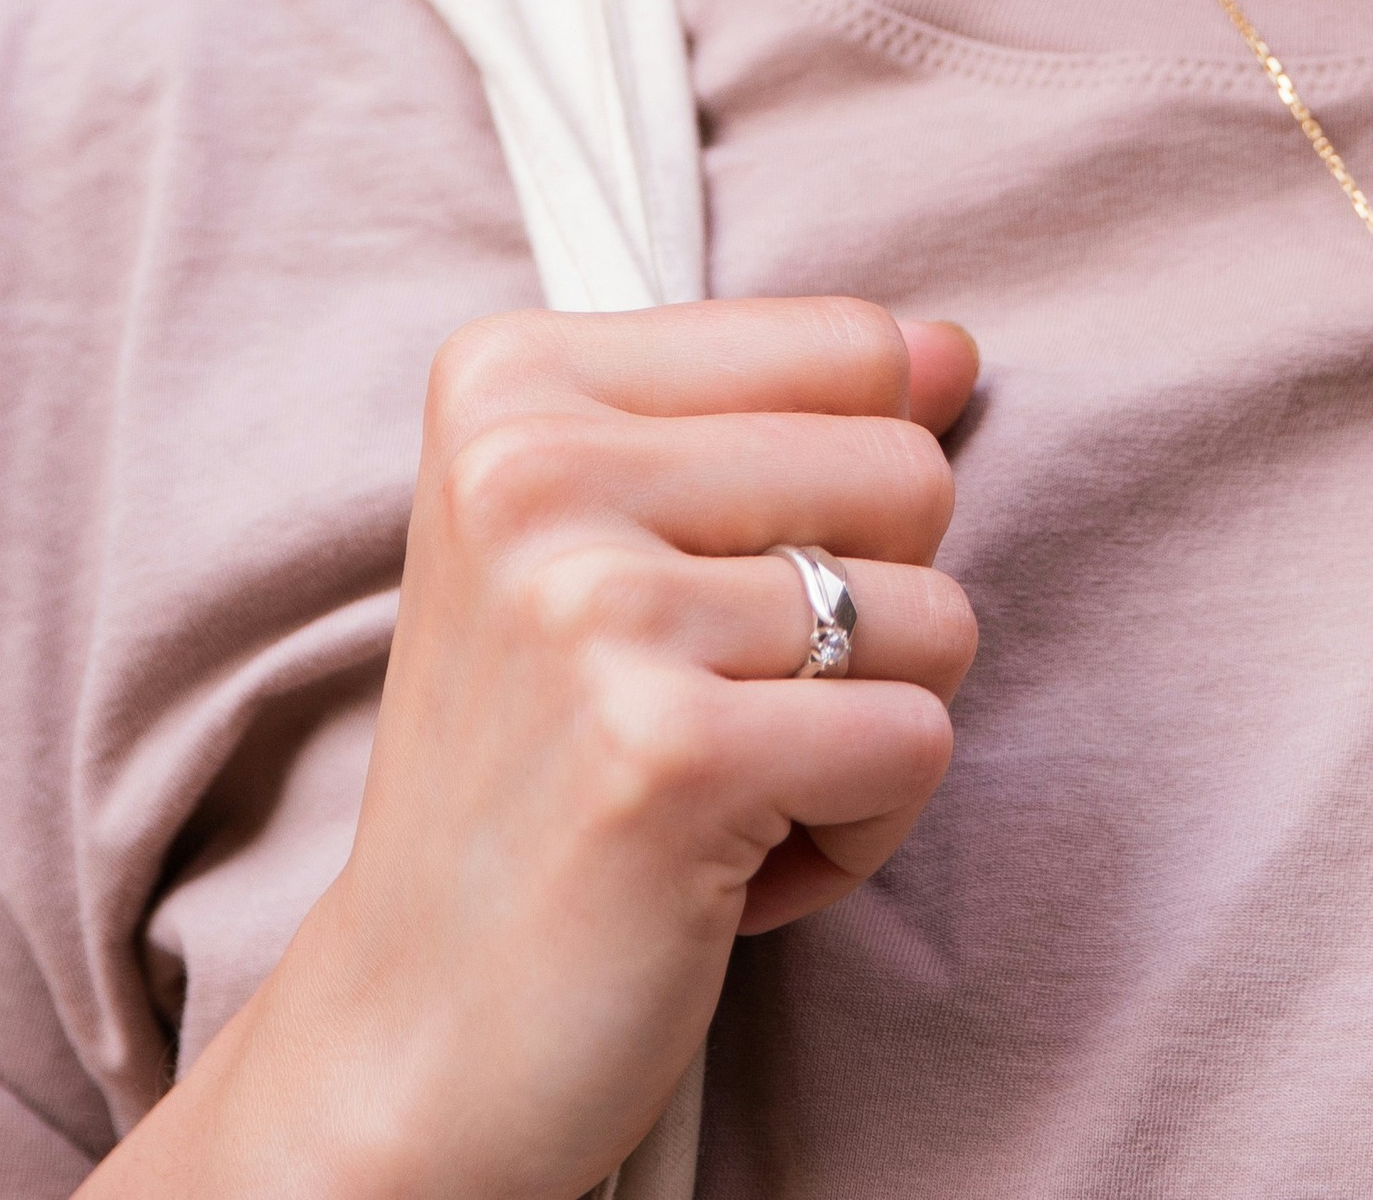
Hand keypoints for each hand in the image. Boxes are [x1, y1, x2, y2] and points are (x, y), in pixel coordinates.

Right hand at [99, 297, 980, 1199]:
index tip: (707, 596)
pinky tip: (732, 869)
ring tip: (723, 789)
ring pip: (935, 613)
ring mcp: (593, 610)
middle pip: (909, 473)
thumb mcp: (612, 547)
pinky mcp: (668, 755)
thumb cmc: (540, 774)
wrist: (417, 1026)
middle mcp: (531, 469)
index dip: (842, 496)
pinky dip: (861, 832)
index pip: (850, 346)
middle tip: (717, 711)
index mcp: (510, 384)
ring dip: (864, 734)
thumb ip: (784, 424)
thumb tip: (956, 349)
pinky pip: (916, 744)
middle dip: (869, 618)